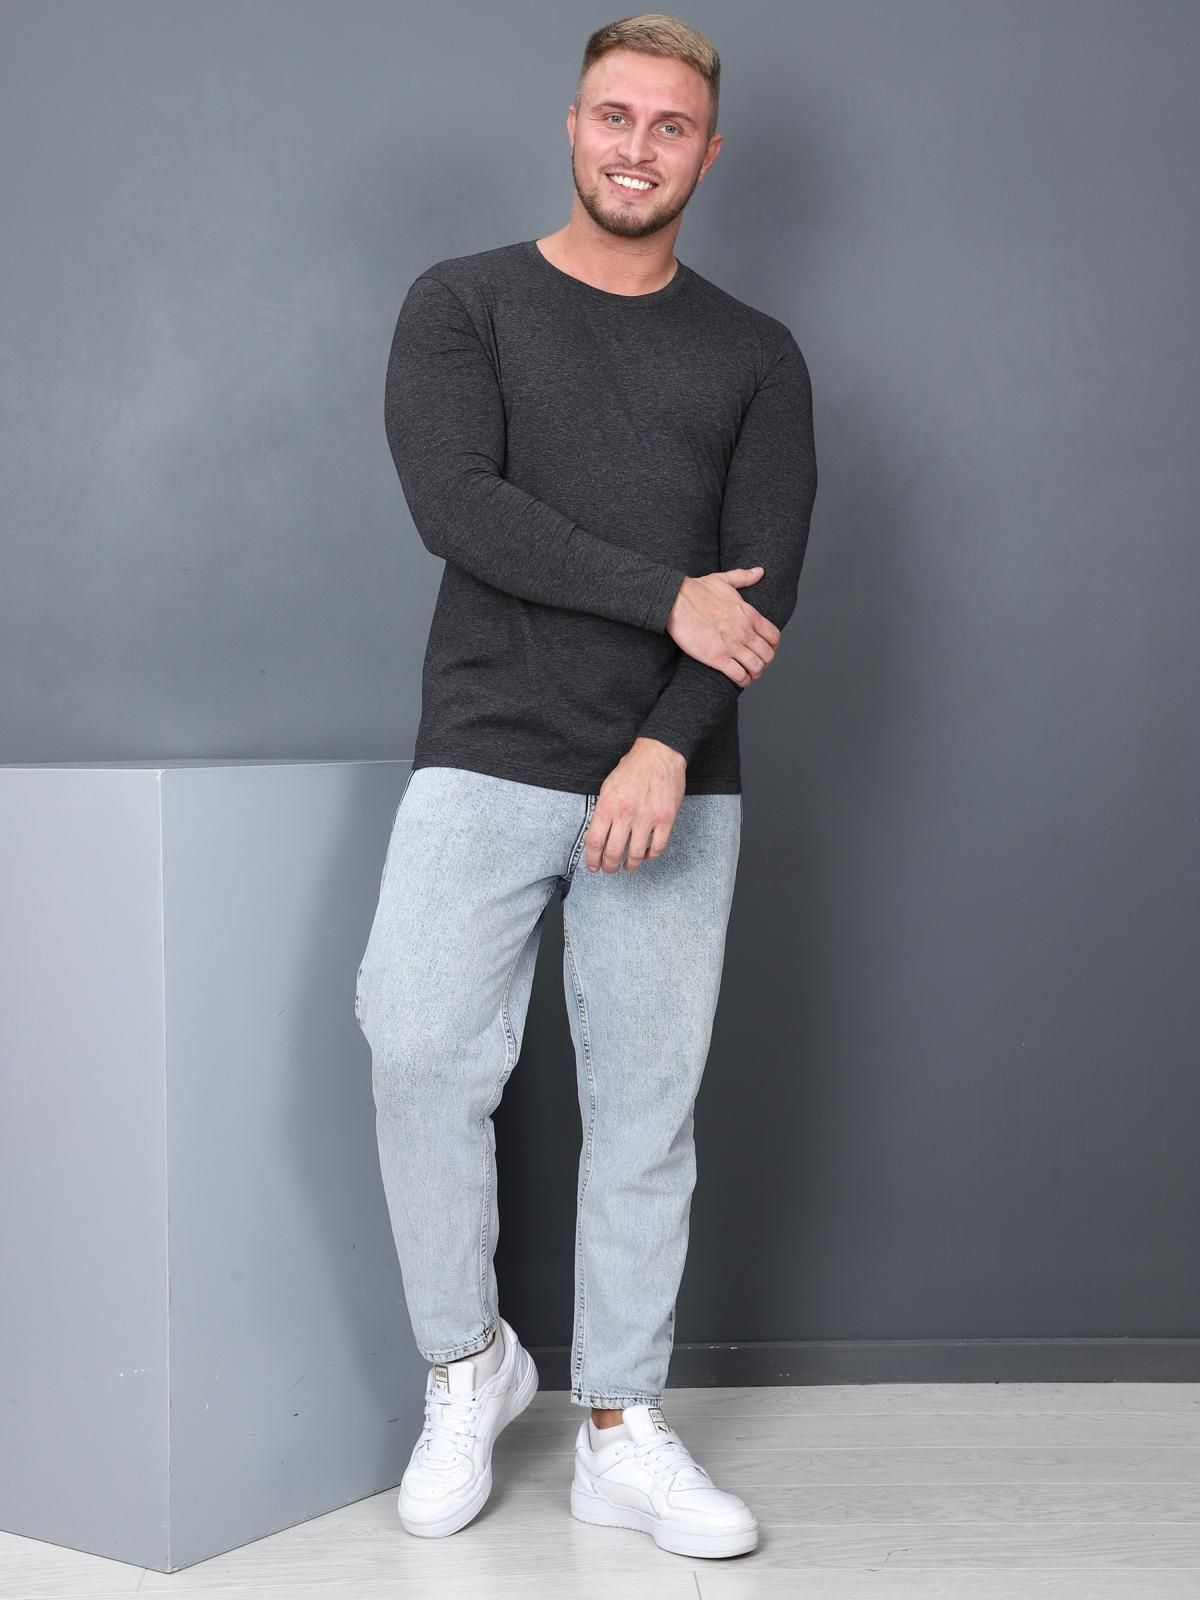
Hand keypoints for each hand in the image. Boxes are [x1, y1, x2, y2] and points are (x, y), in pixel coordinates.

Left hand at [584, 738, 686, 871]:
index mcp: (608, 805)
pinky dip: (650, 856)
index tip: (593, 866)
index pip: (595, 842)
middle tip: (609, 869)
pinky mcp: (666, 819)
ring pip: (635, 854)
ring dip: (630, 865)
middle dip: (609, 866)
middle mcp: (626, 814)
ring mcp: (647, 818)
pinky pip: (657, 847)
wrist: (659, 753)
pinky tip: (646, 854)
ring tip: (628, 866)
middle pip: (613, 852)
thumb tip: (597, 835)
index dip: (592, 859)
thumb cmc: (633, 768)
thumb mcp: (608, 786)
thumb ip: (603, 811)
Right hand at [666, 568, 779, 684]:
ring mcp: (732, 646)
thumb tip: (759, 571)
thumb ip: (744, 577)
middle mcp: (745, 632)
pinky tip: (739, 679)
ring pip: (756, 667)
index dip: (772, 646)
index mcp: (750, 615)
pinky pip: (739, 676)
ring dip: (755, 673)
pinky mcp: (718, 658)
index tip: (765, 649)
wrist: (676, 600)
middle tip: (756, 664)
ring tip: (748, 674)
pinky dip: (742, 680)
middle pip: (768, 655)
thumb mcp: (725, 579)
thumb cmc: (697, 590)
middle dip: (764, 662)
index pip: (774, 637)